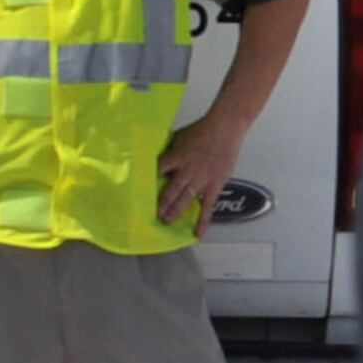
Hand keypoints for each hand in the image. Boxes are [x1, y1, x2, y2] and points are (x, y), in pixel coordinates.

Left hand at [155, 114, 247, 228]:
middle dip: (160, 205)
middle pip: (169, 192)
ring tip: (166, 221)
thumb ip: (168, 150)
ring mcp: (200, 180)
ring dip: (174, 212)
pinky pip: (207, 207)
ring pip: (184, 200)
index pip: (156, 174)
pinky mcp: (214, 186)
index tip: (138, 195)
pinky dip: (202, 221)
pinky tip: (197, 233)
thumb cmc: (201, 130)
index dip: (147, 185)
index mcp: (174, 158)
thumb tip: (154, 155)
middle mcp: (185, 172)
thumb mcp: (178, 137)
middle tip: (151, 216)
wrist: (224, 129)